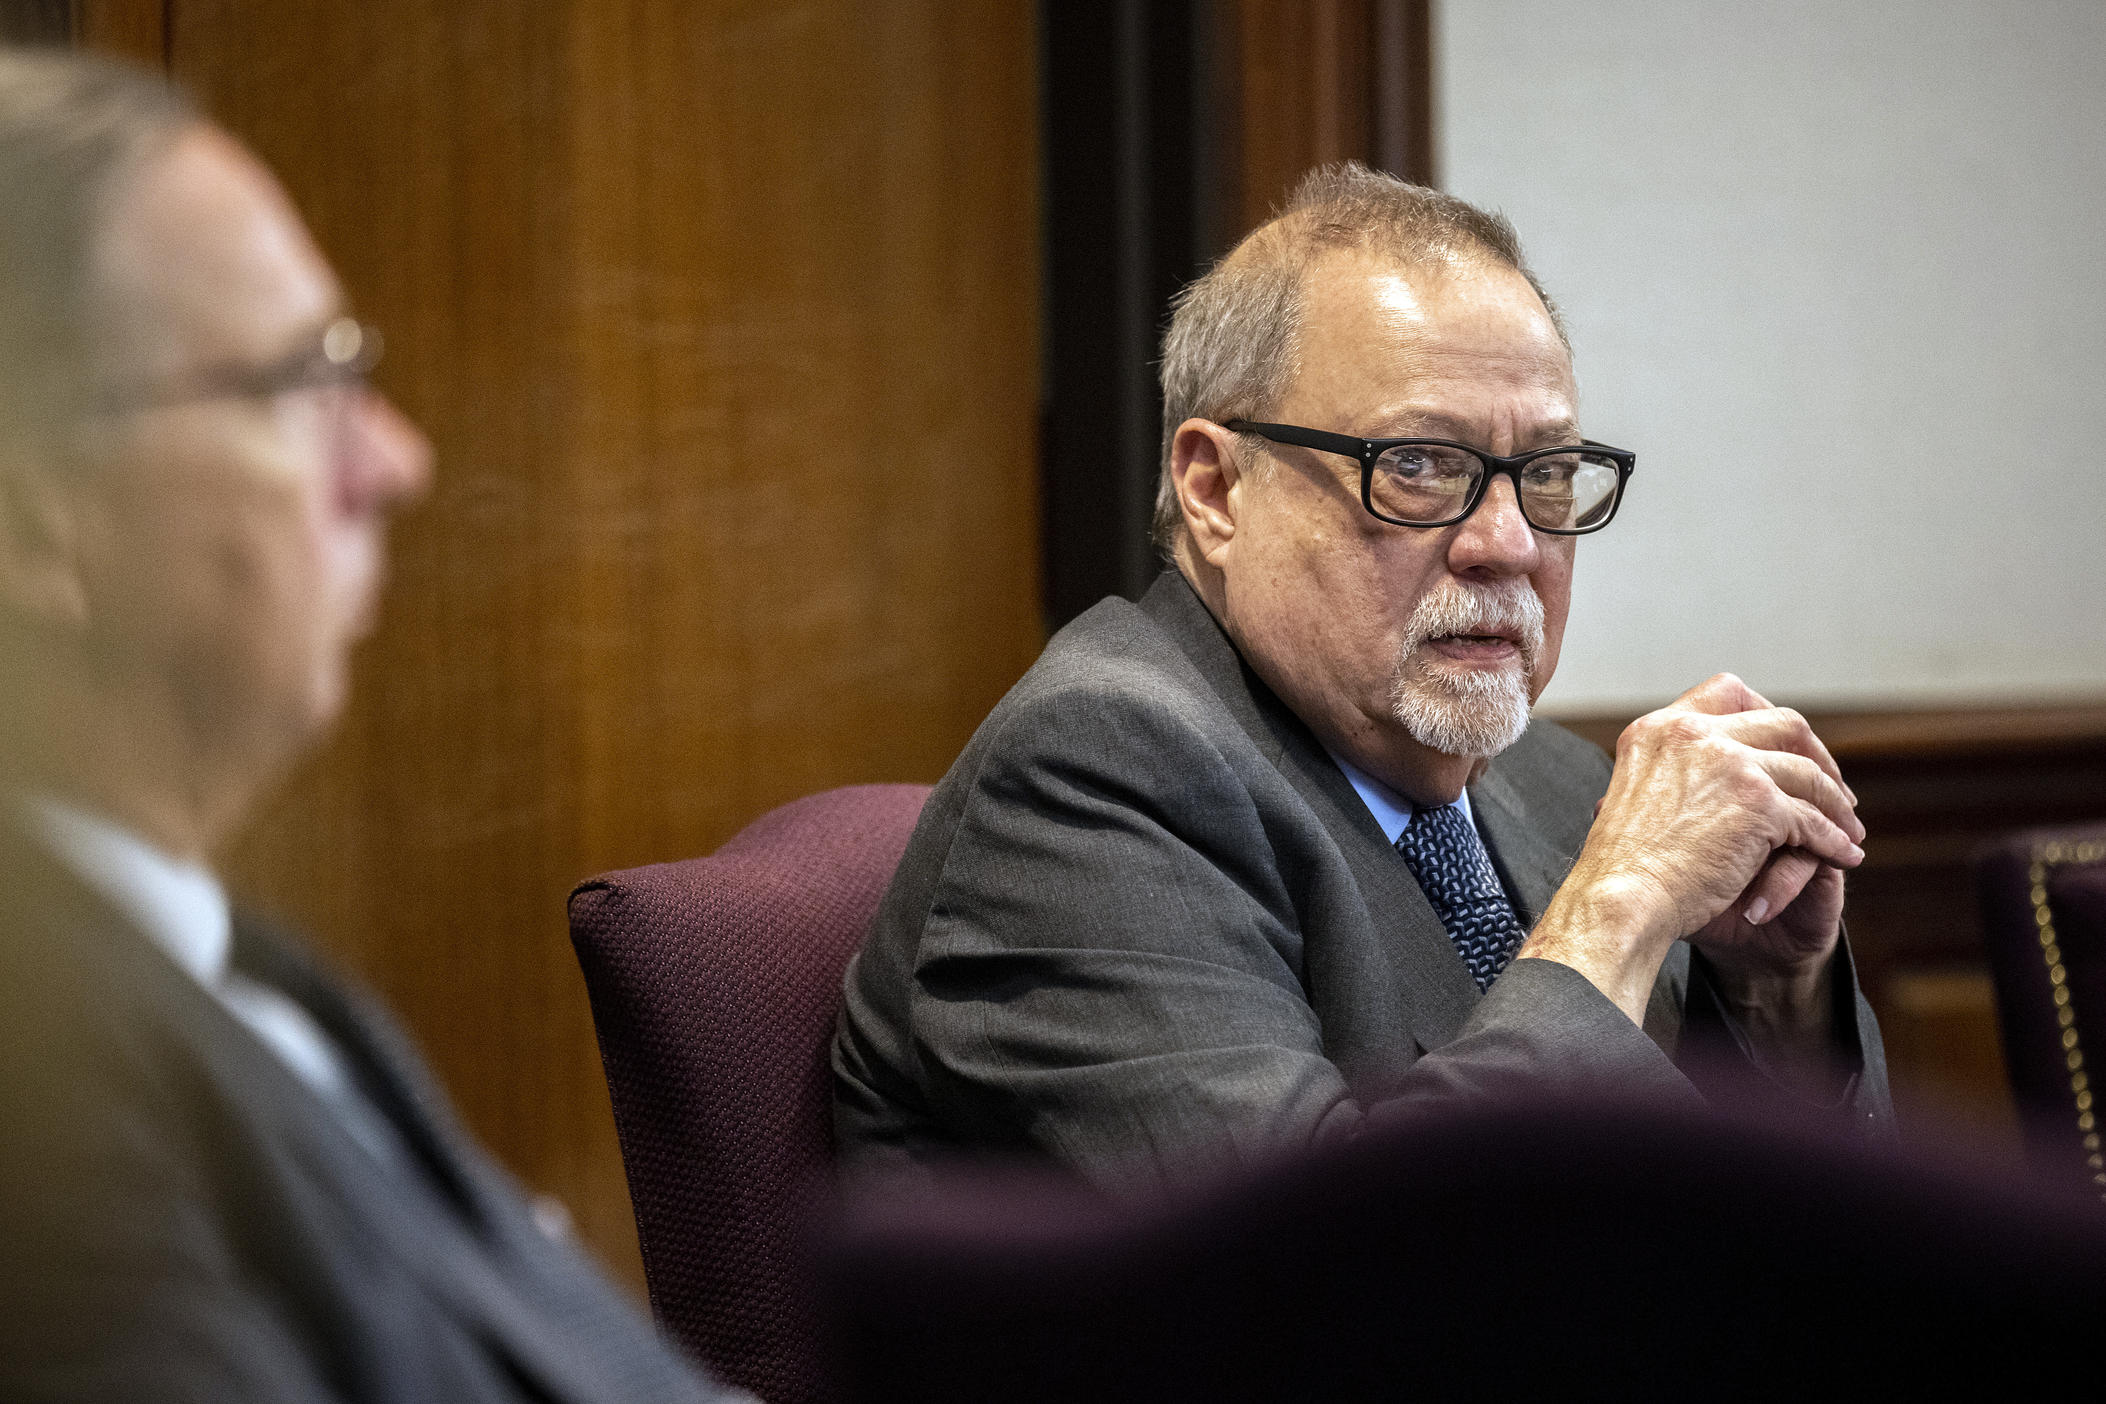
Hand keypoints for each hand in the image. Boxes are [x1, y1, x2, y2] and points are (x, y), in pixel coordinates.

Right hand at [1526, 675, 1862, 1020]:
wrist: (1621, 899)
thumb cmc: (1622, 865)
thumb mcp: (1633, 793)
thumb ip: (1672, 771)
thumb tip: (1707, 774)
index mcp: (1661, 728)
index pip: (1727, 692)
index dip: (1766, 714)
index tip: (1784, 745)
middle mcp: (1695, 734)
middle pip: (1782, 722)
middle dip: (1816, 755)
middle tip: (1832, 787)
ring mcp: (1731, 765)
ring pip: (1807, 773)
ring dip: (1834, 803)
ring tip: (1847, 829)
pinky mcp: (1761, 804)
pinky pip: (1814, 820)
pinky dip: (1833, 840)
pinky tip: (1842, 855)